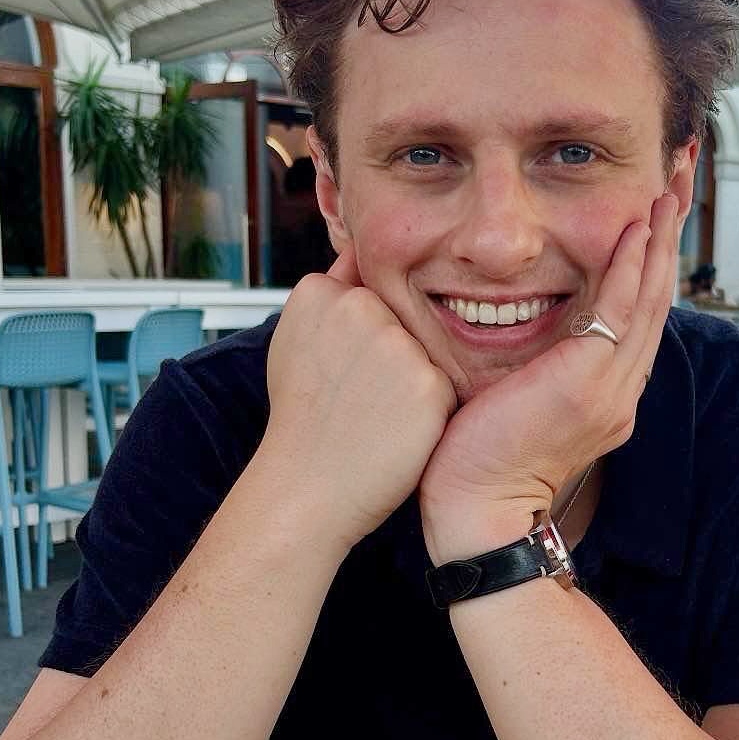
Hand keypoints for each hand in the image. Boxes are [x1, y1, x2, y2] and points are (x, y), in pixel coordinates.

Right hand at [261, 246, 457, 550]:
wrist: (307, 487)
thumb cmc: (302, 419)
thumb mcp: (295, 340)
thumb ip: (329, 293)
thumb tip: (356, 252)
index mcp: (319, 291)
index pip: (368, 290)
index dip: (359, 336)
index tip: (340, 370)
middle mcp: (359, 306)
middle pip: (401, 318)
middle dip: (391, 354)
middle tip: (358, 397)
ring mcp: (396, 342)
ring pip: (426, 349)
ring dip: (412, 380)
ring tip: (374, 414)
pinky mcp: (430, 381)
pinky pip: (443, 384)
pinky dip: (428, 410)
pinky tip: (395, 431)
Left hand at [419, 191, 679, 562]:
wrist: (475, 511)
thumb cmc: (476, 464)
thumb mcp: (514, 404)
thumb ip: (530, 369)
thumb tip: (512, 332)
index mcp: (605, 395)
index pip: (637, 318)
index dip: (650, 267)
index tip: (653, 222)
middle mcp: (619, 389)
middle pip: (657, 301)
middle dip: (668, 242)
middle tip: (678, 190)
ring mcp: (610, 387)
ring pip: (649, 299)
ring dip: (660, 242)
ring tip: (668, 194)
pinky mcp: (588, 382)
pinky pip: (622, 310)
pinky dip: (632, 265)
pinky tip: (638, 228)